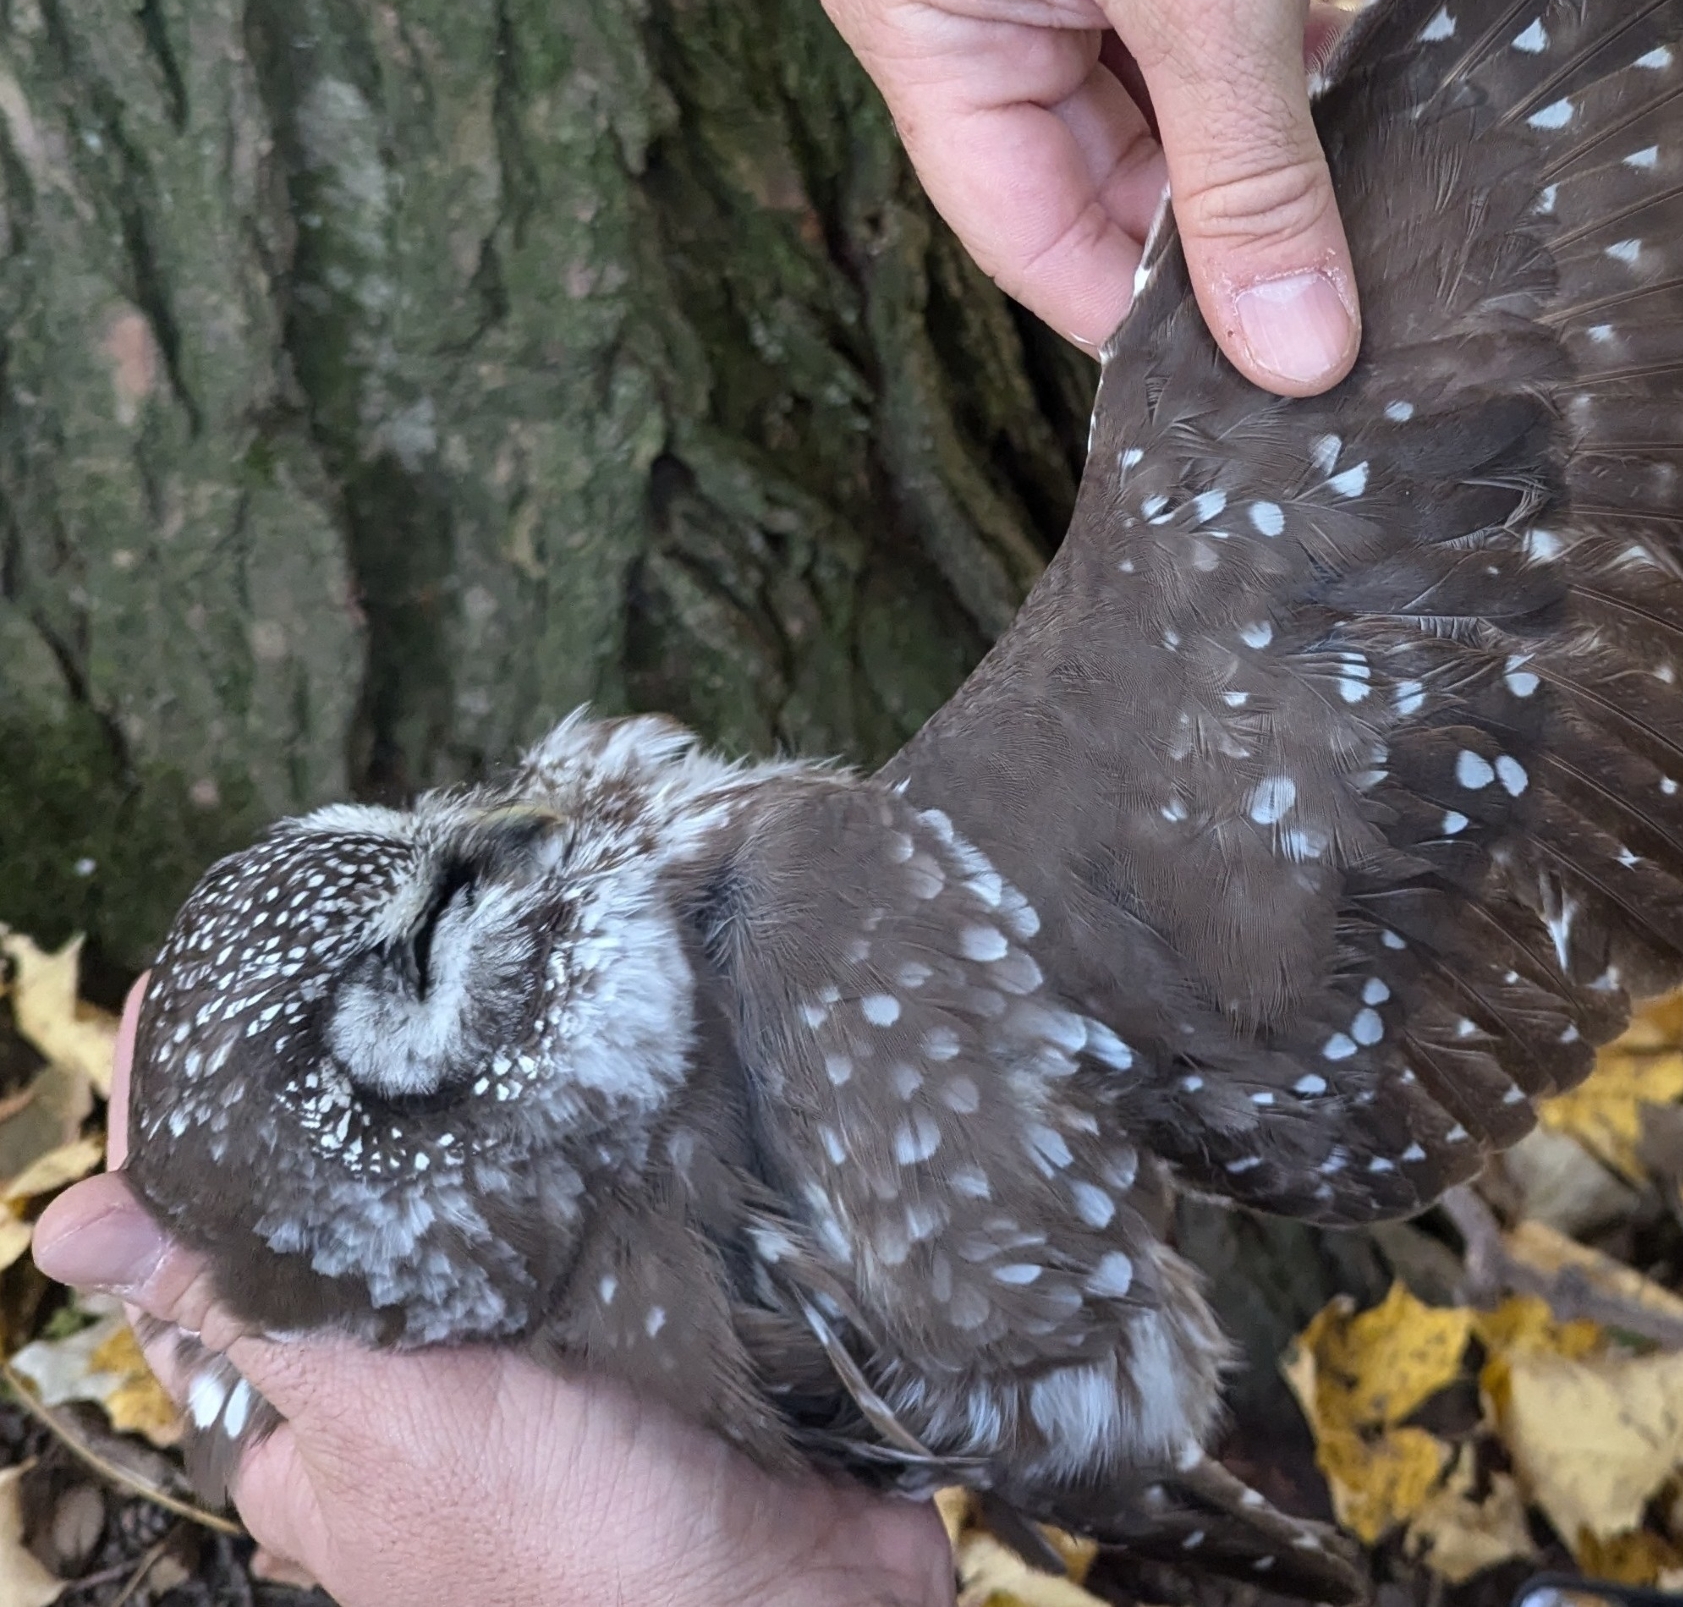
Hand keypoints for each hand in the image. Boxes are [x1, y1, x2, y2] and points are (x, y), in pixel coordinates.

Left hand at [33, 983, 952, 1606]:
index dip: (188, 1145)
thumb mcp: (384, 1425)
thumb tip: (67, 1230)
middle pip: (356, 1227)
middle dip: (358, 1110)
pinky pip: (602, 1214)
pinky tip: (607, 1061)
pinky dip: (601, 1146)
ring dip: (492, 1120)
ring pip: (486, 1212)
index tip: (196, 1009)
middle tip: (364, 965)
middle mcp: (425, 1400)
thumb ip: (256, 1319)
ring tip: (487, 984)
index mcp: (328, 1437)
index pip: (217, 1266)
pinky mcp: (647, 1323)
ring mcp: (540, 1361)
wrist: (784, 1594)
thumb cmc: (569, 1546)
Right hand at [814, 0, 1434, 394]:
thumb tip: (1291, 357)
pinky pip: (1174, 43)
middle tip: (1327, 296)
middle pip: (1078, 180)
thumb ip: (1253, 181)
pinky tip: (1326, 94)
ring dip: (1237, 155)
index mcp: (912, 6)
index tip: (1255, 379)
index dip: (1133, 314)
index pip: (1016, 227)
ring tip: (1341, 192)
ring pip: (1139, 117)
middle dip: (1201, 233)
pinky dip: (1249, 80)